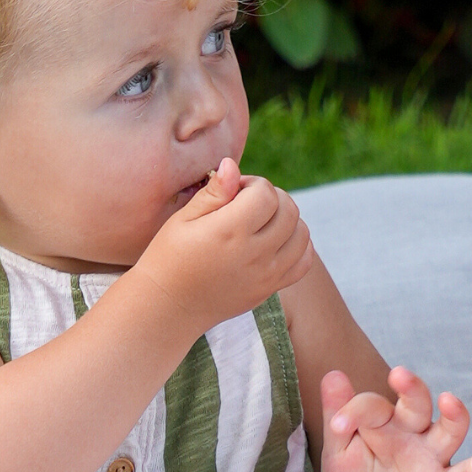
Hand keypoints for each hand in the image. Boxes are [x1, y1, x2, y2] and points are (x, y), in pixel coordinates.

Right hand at [134, 158, 313, 332]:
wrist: (168, 307)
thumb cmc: (169, 257)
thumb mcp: (183, 219)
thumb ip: (214, 192)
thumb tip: (232, 164)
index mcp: (228, 232)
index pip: (266, 193)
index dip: (252, 184)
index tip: (234, 191)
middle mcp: (253, 254)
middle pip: (289, 210)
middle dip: (272, 198)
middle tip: (247, 204)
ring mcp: (265, 275)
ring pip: (302, 233)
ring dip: (287, 220)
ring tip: (261, 221)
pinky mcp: (269, 289)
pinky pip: (304, 262)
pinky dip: (298, 245)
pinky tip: (276, 241)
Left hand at [319, 367, 471, 471]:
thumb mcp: (337, 451)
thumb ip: (338, 414)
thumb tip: (332, 375)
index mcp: (384, 420)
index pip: (374, 405)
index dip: (355, 410)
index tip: (337, 424)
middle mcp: (412, 432)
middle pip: (419, 403)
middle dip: (412, 387)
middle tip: (399, 375)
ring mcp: (431, 459)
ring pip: (451, 430)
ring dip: (454, 415)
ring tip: (449, 401)